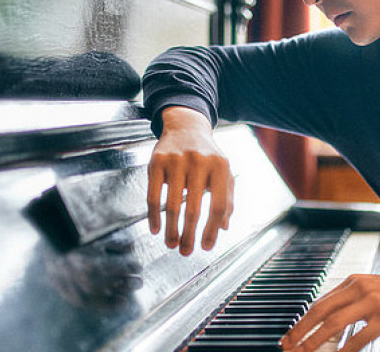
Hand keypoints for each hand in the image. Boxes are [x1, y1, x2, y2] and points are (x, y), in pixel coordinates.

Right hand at [147, 106, 234, 255]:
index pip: (218, 206)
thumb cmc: (207, 155)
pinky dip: (154, 216)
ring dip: (171, 230)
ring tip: (171, 244)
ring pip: (173, 205)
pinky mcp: (157, 161)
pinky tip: (156, 229)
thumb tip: (223, 227)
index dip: (212, 230)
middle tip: (186, 251)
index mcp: (220, 166)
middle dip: (189, 235)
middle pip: (194, 209)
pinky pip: (153, 195)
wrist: (186, 127)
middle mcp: (199, 162)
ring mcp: (176, 161)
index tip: (206, 246)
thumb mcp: (223, 173)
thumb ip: (226, 199)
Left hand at [281, 274, 379, 351]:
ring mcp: (373, 303)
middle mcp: (360, 289)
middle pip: (321, 311)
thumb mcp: (374, 290)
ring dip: (315, 341)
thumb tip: (329, 320)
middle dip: (301, 330)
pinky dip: (345, 349)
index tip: (289, 336)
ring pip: (334, 323)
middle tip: (288, 346)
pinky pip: (360, 336)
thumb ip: (352, 301)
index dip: (301, 321)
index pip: (320, 302)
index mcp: (354, 282)